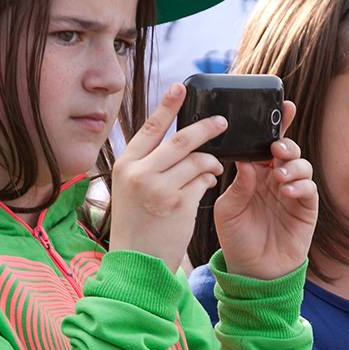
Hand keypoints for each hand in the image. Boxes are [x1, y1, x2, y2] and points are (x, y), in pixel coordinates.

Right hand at [109, 83, 225, 271]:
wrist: (138, 263)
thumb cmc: (137, 225)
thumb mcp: (131, 189)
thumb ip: (147, 164)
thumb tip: (176, 141)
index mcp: (126, 165)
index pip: (150, 128)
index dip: (167, 105)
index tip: (181, 87)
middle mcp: (140, 173)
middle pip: (181, 139)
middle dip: (206, 128)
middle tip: (222, 122)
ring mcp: (160, 188)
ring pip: (198, 160)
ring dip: (212, 161)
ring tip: (216, 166)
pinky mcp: (179, 203)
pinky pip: (204, 180)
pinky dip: (211, 178)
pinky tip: (210, 183)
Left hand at [214, 101, 317, 280]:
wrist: (253, 271)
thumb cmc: (236, 238)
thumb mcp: (228, 209)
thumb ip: (238, 184)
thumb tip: (247, 159)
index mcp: (254, 173)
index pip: (264, 144)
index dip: (275, 125)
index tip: (283, 106)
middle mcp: (274, 178)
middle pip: (287, 149)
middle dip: (285, 142)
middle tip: (277, 148)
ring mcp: (292, 192)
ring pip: (301, 165)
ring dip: (291, 165)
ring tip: (279, 176)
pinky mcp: (306, 208)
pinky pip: (309, 188)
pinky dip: (300, 185)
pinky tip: (287, 191)